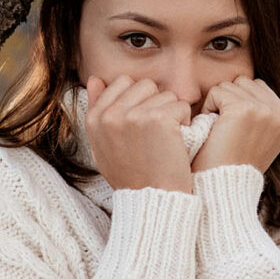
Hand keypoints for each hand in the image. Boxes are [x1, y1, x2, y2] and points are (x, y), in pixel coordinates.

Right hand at [85, 75, 194, 192]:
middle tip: (155, 133)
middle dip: (156, 103)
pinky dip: (185, 123)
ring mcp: (133, 115)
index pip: (122, 82)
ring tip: (165, 140)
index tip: (142, 124)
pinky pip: (181, 106)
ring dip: (172, 114)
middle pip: (146, 84)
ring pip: (166, 94)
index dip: (139, 99)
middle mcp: (110, 115)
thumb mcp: (104, 145)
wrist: (153, 200)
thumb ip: (98, 111)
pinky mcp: (158, 119)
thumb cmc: (132, 175)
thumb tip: (95, 78)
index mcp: (94, 119)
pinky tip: (176, 142)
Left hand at [190, 76, 279, 173]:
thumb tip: (246, 83)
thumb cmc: (232, 164)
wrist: (223, 188)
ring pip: (230, 85)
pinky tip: (213, 129)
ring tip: (220, 130)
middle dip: (229, 100)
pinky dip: (208, 108)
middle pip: (245, 82)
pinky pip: (217, 91)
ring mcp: (264, 111)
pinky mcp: (244, 109)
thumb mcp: (258, 138)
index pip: (258, 87)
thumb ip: (261, 112)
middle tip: (226, 130)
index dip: (239, 103)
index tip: (235, 130)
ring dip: (218, 104)